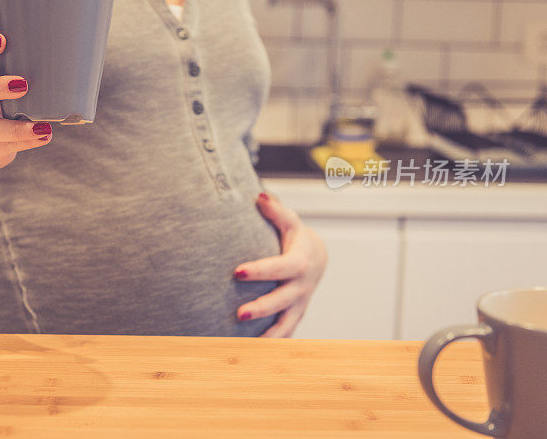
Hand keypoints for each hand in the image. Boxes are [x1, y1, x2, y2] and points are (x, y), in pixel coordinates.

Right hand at [0, 32, 51, 170]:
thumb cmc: (3, 103)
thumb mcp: (7, 83)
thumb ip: (25, 71)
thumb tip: (69, 60)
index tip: (2, 40)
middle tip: (23, 85)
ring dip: (16, 128)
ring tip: (42, 127)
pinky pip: (4, 146)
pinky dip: (27, 142)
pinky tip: (44, 137)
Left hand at [234, 192, 326, 337]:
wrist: (314, 255)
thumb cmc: (293, 235)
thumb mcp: (289, 221)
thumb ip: (275, 210)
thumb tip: (259, 196)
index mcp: (300, 261)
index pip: (281, 267)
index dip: (261, 270)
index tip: (237, 272)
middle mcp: (302, 286)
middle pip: (283, 300)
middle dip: (262, 308)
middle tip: (239, 315)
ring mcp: (300, 303)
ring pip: (287, 322)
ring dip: (269, 335)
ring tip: (245, 345)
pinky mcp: (295, 314)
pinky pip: (285, 332)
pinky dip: (273, 344)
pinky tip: (252, 354)